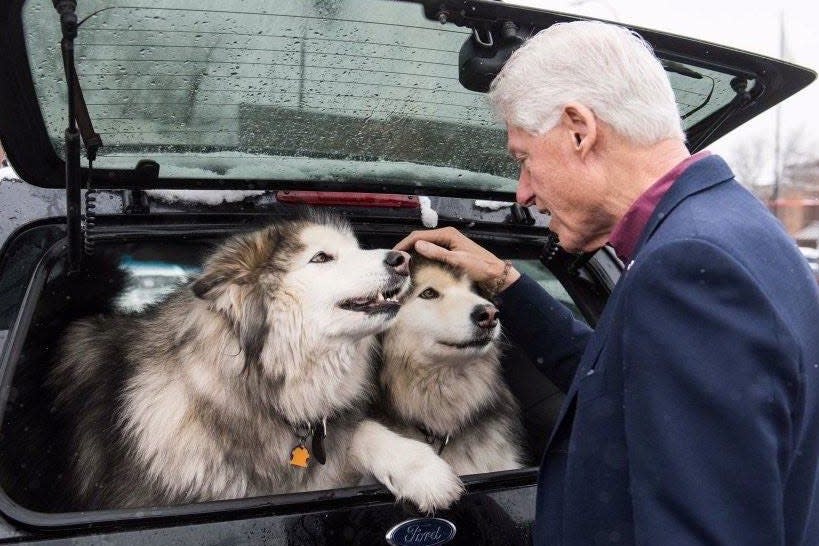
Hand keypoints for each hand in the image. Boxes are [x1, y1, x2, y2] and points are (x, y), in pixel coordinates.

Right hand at [394, 227, 519, 292]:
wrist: (496, 275)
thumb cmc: (480, 267)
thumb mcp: (458, 260)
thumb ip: (437, 253)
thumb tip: (417, 245)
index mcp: (447, 234)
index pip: (419, 235)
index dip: (404, 244)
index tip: (394, 254)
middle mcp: (446, 236)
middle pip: (420, 239)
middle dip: (407, 248)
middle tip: (395, 261)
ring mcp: (448, 244)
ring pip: (424, 246)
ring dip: (413, 253)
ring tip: (402, 264)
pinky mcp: (449, 252)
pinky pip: (431, 252)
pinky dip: (421, 257)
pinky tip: (416, 266)